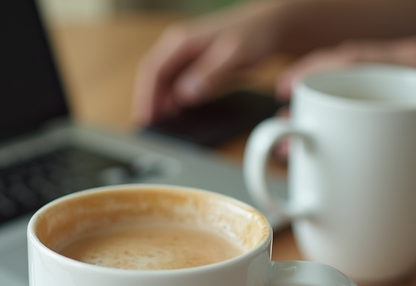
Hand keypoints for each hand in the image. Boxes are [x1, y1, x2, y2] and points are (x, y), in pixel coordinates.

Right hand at [132, 2, 281, 125]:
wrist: (270, 26)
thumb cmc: (254, 34)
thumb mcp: (235, 54)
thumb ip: (211, 74)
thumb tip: (185, 94)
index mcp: (182, 41)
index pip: (152, 70)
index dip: (145, 97)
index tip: (145, 120)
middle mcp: (180, 48)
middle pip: (154, 79)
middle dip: (150, 104)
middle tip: (151, 130)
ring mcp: (187, 58)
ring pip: (164, 84)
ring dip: (161, 105)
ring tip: (162, 127)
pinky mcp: (196, 68)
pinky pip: (177, 86)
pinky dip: (174, 102)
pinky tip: (178, 116)